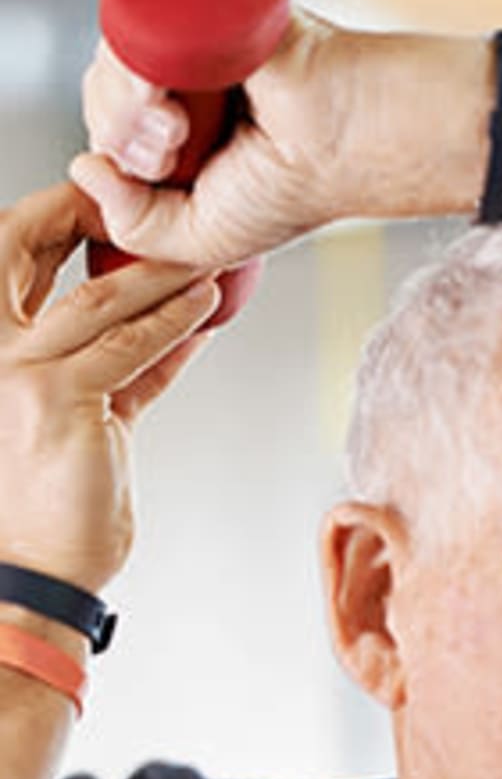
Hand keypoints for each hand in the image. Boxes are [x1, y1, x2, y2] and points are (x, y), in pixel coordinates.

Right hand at [0, 180, 218, 592]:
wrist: (41, 575)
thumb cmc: (59, 510)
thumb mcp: (84, 422)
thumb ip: (118, 372)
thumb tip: (171, 334)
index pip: (9, 261)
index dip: (54, 222)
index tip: (107, 206)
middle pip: (20, 246)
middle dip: (80, 211)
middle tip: (140, 203)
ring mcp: (16, 372)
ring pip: (98, 298)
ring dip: (159, 274)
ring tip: (205, 260)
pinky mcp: (57, 397)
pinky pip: (129, 346)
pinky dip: (173, 324)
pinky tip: (205, 309)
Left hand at [70, 11, 364, 267]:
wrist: (346, 141)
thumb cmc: (292, 191)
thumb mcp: (200, 241)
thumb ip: (138, 227)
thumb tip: (83, 167)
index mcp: (178, 132)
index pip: (110, 130)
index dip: (115, 154)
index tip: (159, 176)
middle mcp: (180, 83)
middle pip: (103, 91)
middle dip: (119, 131)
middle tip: (171, 154)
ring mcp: (190, 38)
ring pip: (113, 55)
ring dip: (126, 105)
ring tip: (178, 130)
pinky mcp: (203, 1)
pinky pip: (139, 19)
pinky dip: (133, 62)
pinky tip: (163, 96)